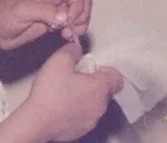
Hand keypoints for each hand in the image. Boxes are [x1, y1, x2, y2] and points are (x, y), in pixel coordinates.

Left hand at [0, 0, 91, 49]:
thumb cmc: (3, 17)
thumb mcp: (22, 10)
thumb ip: (45, 10)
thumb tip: (65, 16)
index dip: (78, 5)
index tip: (70, 20)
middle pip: (82, 1)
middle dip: (82, 14)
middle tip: (73, 27)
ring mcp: (56, 11)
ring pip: (80, 13)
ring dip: (80, 23)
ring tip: (69, 33)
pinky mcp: (54, 23)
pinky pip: (72, 24)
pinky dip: (74, 30)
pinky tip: (66, 36)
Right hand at [5, 43, 120, 142]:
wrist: (34, 122)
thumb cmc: (49, 92)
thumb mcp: (59, 61)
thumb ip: (72, 51)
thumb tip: (76, 50)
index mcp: (101, 87)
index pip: (116, 77)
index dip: (104, 71)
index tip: (89, 71)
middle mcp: (101, 105)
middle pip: (104, 91)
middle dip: (93, 85)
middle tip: (74, 82)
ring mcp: (92, 120)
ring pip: (94, 106)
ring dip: (85, 100)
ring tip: (65, 97)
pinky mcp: (80, 132)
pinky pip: (83, 119)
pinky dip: (76, 114)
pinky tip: (61, 110)